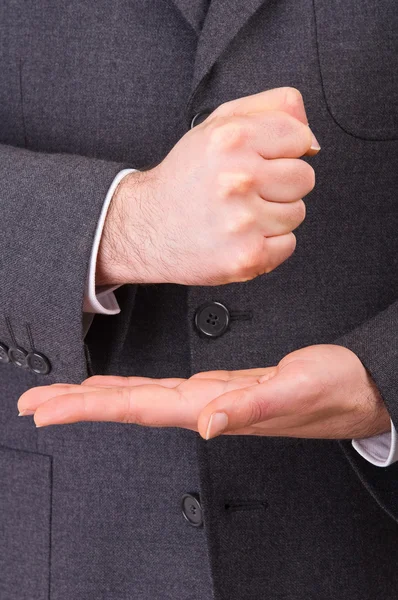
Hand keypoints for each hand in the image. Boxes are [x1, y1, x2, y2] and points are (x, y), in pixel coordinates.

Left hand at [18, 345, 389, 439]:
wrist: (355, 388)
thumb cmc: (333, 391)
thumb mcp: (297, 391)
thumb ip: (252, 407)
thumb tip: (207, 424)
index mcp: (215, 406)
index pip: (139, 409)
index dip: (89, 408)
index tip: (48, 407)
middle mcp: (205, 405)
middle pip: (129, 405)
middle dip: (77, 404)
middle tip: (33, 401)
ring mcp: (210, 397)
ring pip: (143, 398)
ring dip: (99, 398)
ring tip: (62, 396)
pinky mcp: (220, 387)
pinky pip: (164, 390)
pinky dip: (134, 389)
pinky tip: (119, 389)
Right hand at [96, 87, 318, 286]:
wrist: (147, 227)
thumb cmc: (185, 178)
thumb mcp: (218, 124)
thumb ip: (270, 110)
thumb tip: (312, 138)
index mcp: (232, 138)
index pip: (300, 136)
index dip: (282, 150)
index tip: (259, 160)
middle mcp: (238, 178)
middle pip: (304, 178)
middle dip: (279, 184)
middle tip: (246, 190)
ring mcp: (243, 221)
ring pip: (297, 213)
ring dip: (273, 215)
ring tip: (239, 214)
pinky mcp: (247, 257)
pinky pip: (288, 246)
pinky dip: (268, 245)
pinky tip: (240, 236)